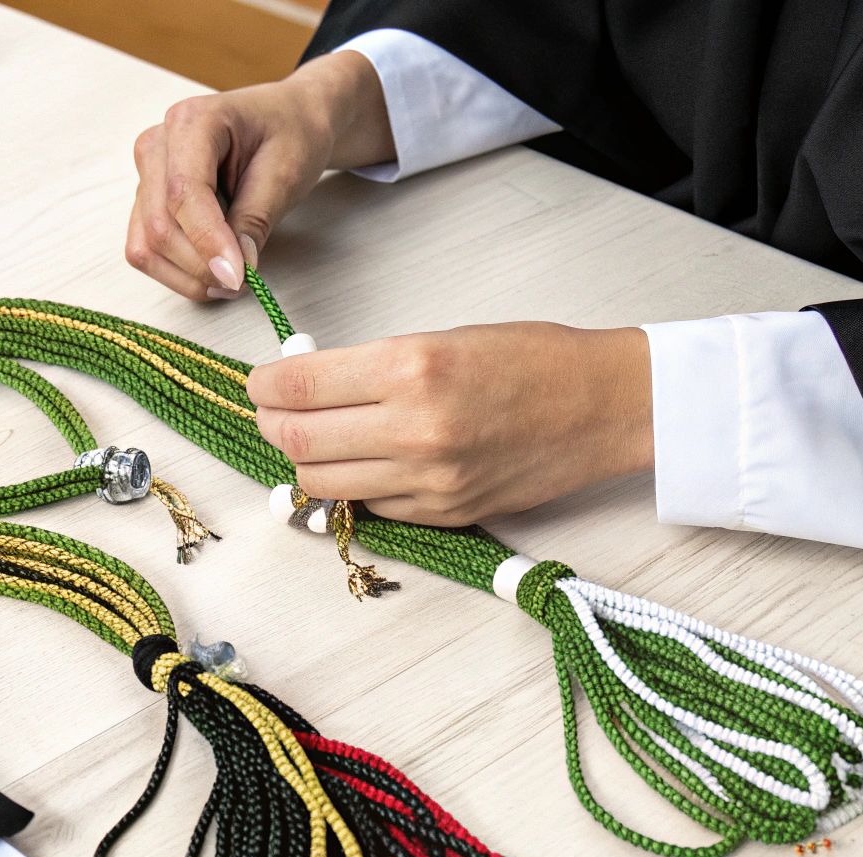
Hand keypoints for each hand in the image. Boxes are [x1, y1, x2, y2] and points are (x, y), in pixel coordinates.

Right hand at [125, 51, 393, 300]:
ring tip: (232, 279)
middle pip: (160, 225)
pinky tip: (212, 271)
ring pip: (146, 246)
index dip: (207, 241)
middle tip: (243, 282)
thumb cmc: (290, 134)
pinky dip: (179, 272)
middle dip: (200, 265)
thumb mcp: (286, 172)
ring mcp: (146, 175)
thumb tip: (233, 270)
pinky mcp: (146, 202)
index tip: (237, 277)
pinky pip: (146, 250)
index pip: (184, 192)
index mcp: (191, 121)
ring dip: (187, 275)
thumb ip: (254, 219)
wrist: (287, 121)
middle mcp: (157, 145)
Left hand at [245, 323, 654, 524]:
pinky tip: (365, 462)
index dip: (263, 385)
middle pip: (297, 441)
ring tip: (312, 439)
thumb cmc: (529, 358)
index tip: (258, 382)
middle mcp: (414, 428)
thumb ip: (368, 366)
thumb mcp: (441, 337)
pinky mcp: (444, 512)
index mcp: (411, 368)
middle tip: (272, 412)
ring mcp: (429, 479)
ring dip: (305, 461)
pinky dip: (353, 486)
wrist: (604, 405)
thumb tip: (301, 383)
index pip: (298, 385)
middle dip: (272, 425)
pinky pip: (369, 506)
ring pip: (322, 483)